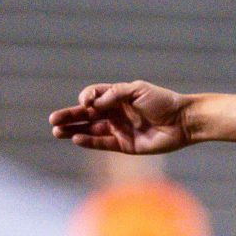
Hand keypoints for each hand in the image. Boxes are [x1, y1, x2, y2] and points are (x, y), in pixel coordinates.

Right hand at [49, 82, 190, 153]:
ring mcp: (119, 129)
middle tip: (53, 120)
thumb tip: (94, 103)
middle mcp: (116, 113)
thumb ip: (115, 94)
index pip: (93, 96)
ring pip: (90, 130)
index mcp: (118, 97)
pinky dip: (89, 141)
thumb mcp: (138, 90)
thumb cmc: (163, 101)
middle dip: (69, 116)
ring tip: (57, 131)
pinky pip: (102, 143)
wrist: (182, 121)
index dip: (86, 98)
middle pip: (86, 115)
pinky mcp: (125, 145)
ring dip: (73, 130)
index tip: (86, 101)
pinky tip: (76, 138)